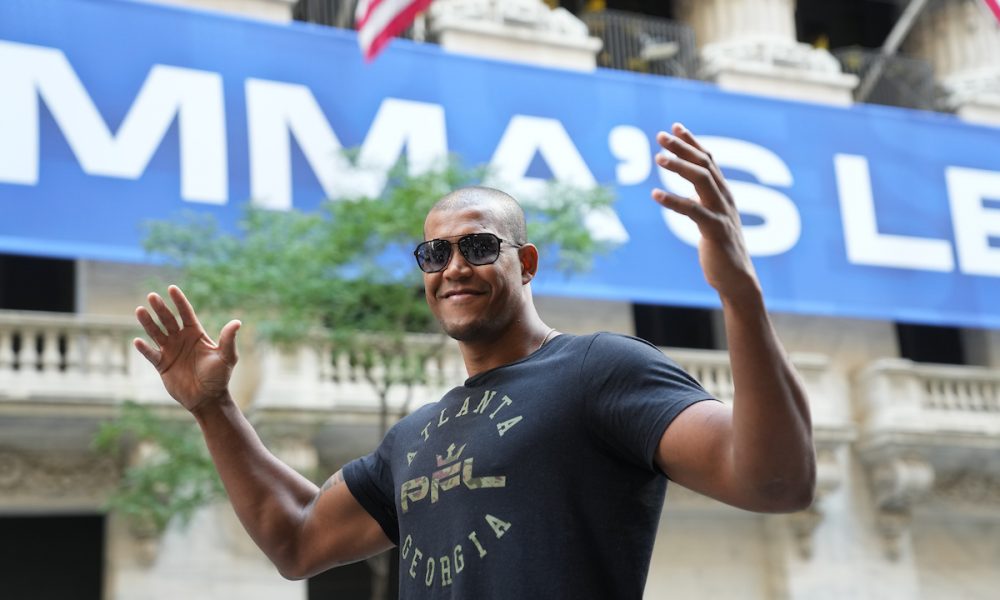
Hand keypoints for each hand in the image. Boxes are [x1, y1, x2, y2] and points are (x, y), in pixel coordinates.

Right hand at [134, 285, 240, 412]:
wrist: (207, 399)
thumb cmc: (219, 377)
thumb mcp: (226, 357)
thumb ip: (228, 339)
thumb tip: (237, 322)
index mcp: (196, 334)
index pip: (186, 313)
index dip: (179, 301)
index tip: (172, 288)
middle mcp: (181, 339)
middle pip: (168, 320)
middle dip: (161, 308)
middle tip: (152, 296)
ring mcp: (170, 351)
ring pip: (156, 333)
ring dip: (148, 323)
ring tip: (140, 310)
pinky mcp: (162, 365)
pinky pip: (151, 354)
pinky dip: (144, 348)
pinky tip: (138, 341)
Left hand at [652, 123, 760, 303]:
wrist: (737, 280)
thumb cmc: (722, 250)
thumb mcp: (712, 221)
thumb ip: (703, 204)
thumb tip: (688, 194)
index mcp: (724, 194)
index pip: (709, 160)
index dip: (693, 142)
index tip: (676, 126)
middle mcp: (725, 199)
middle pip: (705, 165)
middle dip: (683, 148)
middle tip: (660, 136)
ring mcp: (722, 214)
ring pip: (703, 181)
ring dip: (680, 167)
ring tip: (658, 158)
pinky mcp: (716, 232)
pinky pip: (694, 211)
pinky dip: (674, 201)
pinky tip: (655, 195)